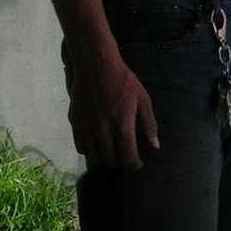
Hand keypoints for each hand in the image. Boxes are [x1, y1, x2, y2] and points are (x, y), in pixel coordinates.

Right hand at [68, 53, 158, 169]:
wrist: (96, 65)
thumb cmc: (123, 81)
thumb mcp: (142, 99)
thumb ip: (149, 124)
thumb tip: (155, 145)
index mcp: (122, 126)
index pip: (128, 158)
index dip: (135, 165)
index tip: (138, 164)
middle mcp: (103, 131)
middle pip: (110, 161)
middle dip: (120, 162)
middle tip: (124, 155)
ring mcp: (87, 127)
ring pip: (94, 157)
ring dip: (104, 158)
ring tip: (111, 151)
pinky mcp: (75, 122)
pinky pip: (80, 147)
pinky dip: (89, 150)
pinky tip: (96, 144)